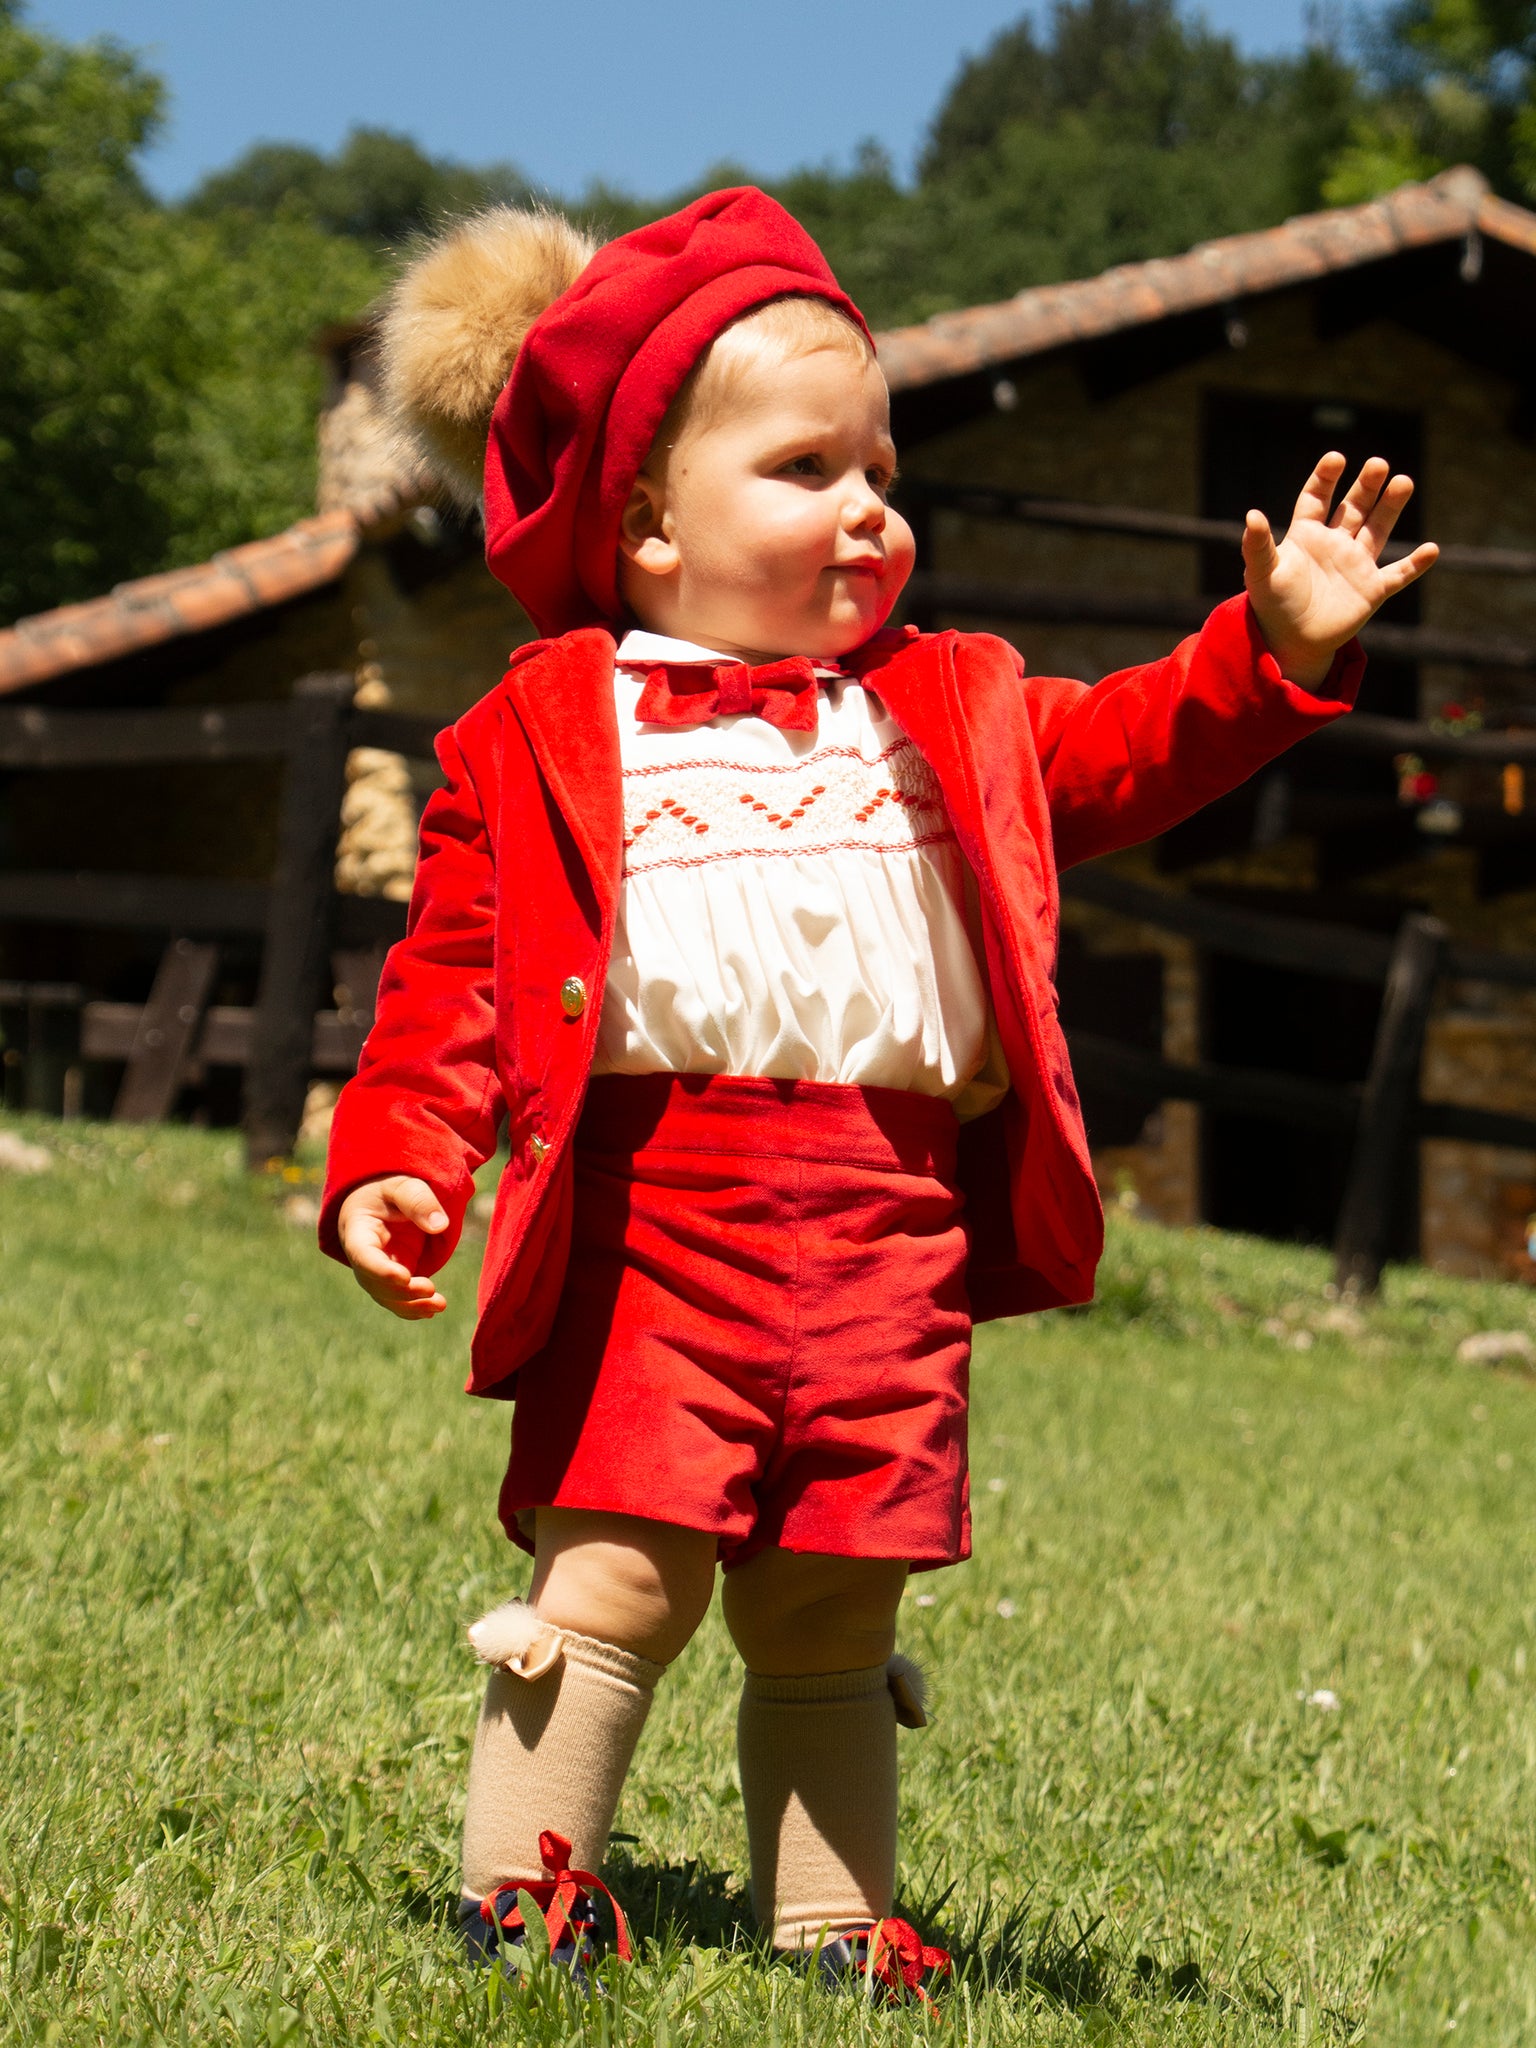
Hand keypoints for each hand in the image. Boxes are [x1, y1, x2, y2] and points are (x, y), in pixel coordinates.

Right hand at [337, 1174, 449, 1318]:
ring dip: (411, 1305)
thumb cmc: (390, 1189)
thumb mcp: (403, 1185)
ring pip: (386, 1296)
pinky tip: (432, 1311)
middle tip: (431, 1290)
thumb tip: (440, 1225)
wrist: (383, 1199)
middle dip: (402, 1291)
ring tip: (439, 1305)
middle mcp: (361, 1257)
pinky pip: (397, 1298)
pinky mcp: (390, 1277)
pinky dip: (412, 1308)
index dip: (381, 1270)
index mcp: (357, 1232)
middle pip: (375, 1282)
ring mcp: (374, 1270)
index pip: (363, 1256)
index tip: (404, 1276)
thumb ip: (418, 1201)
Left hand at [1242, 453, 1438, 689]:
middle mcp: (1335, 543)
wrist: (1290, 643)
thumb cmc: (1273, 606)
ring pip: (1378, 528)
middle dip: (1366, 486)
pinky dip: (1414, 564)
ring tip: (1403, 481)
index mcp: (1306, 535)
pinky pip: (1398, 574)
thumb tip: (1252, 515)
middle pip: (1354, 507)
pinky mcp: (1372, 590)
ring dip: (1390, 507)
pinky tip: (1431, 549)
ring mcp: (1356, 565)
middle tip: (1378, 464)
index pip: (1316, 498)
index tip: (1336, 458)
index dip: (1325, 478)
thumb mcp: (1262, 574)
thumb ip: (1258, 545)